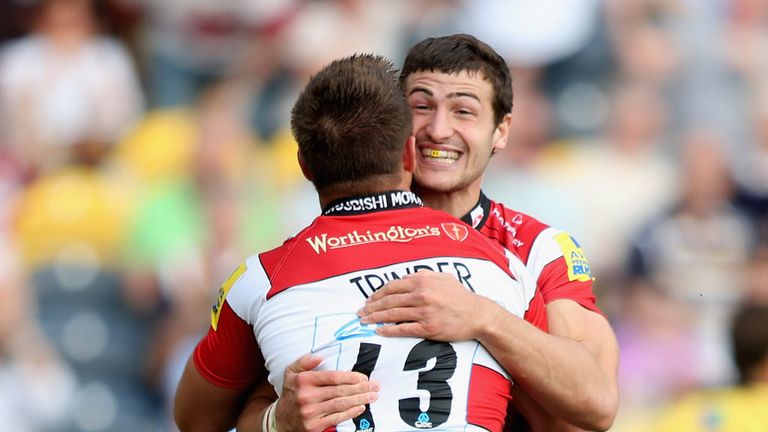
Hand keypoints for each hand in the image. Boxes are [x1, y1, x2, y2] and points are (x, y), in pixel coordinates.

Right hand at [276, 355, 379, 430]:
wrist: (281, 419)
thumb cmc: (291, 392)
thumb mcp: (291, 372)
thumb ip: (304, 362)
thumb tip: (320, 357)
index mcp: (304, 381)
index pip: (332, 377)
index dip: (351, 377)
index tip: (364, 377)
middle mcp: (306, 396)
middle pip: (340, 391)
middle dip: (361, 388)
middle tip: (375, 386)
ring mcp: (310, 412)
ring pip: (340, 404)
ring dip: (359, 400)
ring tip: (372, 396)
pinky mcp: (314, 426)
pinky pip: (336, 418)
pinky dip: (350, 413)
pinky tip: (361, 408)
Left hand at [357, 270, 497, 340]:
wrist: (478, 315)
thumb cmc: (460, 296)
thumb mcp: (443, 277)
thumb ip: (423, 275)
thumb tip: (405, 278)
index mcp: (422, 280)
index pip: (392, 286)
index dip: (377, 294)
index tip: (369, 300)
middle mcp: (422, 295)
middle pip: (389, 300)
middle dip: (371, 307)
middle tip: (360, 312)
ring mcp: (424, 311)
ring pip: (393, 314)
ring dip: (375, 318)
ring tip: (365, 321)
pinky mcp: (428, 328)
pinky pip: (403, 329)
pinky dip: (389, 330)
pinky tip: (380, 331)